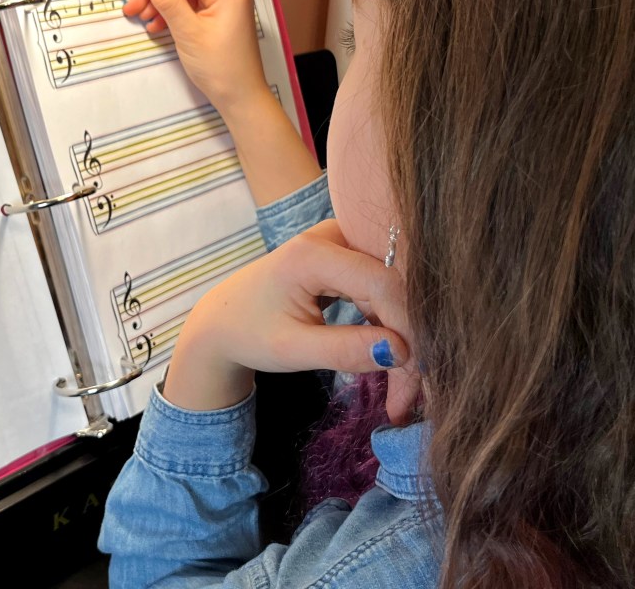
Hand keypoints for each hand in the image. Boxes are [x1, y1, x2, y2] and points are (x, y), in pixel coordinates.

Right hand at [121, 0, 273, 118]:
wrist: (239, 97)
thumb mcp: (188, 31)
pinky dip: (169, 12)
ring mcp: (221, 0)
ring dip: (158, 1)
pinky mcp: (215, 14)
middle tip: (131, 5)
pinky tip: (155, 25)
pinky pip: (187, 4)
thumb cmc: (220, 67)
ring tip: (140, 17)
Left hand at [163, 220, 414, 416]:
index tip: (411, 381)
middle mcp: (333, 236)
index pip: (382, 285)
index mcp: (313, 252)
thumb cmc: (249, 333)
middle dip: (408, 343)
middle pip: (393, 287)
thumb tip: (401, 353)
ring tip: (400, 392)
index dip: (406, 331)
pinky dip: (390, 329)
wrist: (223, 320)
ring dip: (402, 340)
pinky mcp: (349, 256)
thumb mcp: (291, 350)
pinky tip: (392, 363)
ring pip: (393, 293)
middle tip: (407, 398)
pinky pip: (383, 291)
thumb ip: (344, 350)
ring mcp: (343, 242)